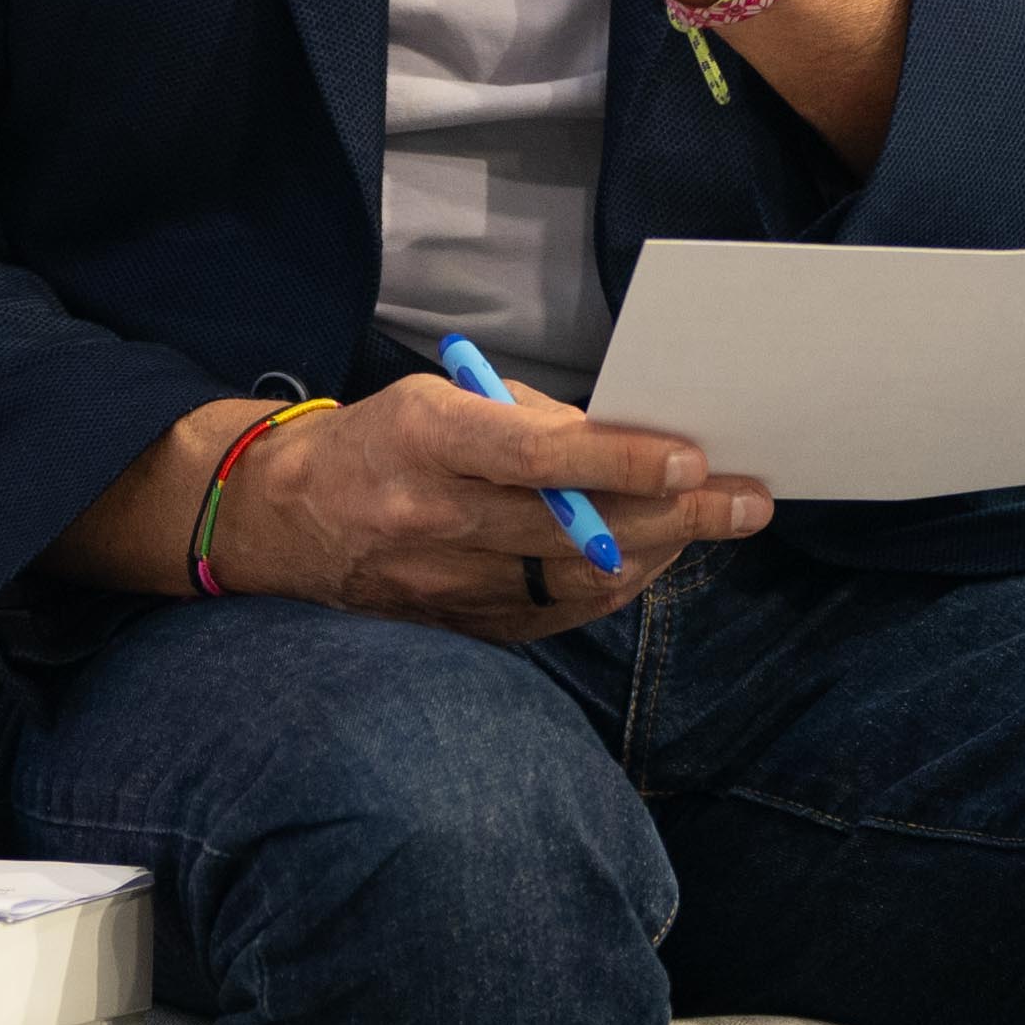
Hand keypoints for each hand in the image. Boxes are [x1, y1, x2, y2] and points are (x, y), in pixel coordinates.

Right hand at [216, 378, 771, 642]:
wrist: (277, 522)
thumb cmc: (369, 443)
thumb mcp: (430, 398)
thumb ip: (522, 420)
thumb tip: (621, 439)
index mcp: (425, 441)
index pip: (537, 455)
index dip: (620, 459)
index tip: (691, 455)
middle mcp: (435, 518)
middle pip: (577, 527)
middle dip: (677, 514)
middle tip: (747, 500)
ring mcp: (446, 584)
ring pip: (578, 579)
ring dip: (660, 553)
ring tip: (712, 524)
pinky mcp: (457, 626)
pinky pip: (557, 614)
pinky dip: (614, 588)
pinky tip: (651, 560)